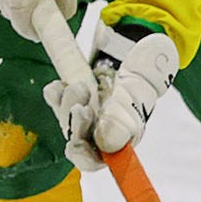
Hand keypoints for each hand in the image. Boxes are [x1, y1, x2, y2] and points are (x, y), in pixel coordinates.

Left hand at [43, 21, 176, 172]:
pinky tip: (58, 86)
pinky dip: (55, 94)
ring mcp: (89, 112)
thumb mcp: (142, 89)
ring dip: (67, 106)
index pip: (99, 159)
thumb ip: (127, 115)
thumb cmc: (145, 68)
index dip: (84, 157)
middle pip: (79, 141)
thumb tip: (107, 145)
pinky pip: (58, 101)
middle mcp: (104, 128)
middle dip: (75, 125)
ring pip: (67, 120)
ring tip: (77, 87)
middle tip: (80, 105)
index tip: (74, 146)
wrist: (135, 42)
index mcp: (125, 134)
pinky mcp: (74, 96)